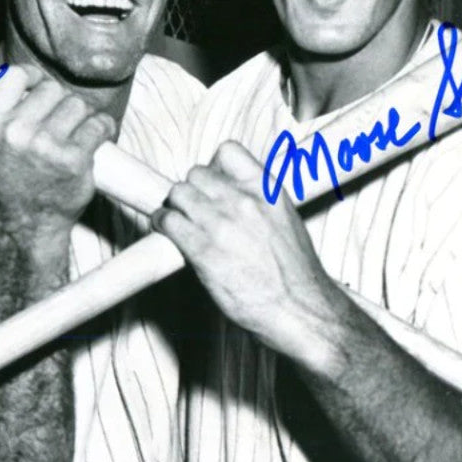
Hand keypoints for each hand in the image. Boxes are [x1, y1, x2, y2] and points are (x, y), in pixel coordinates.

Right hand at [0, 65, 116, 243]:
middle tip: (60, 123)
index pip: (15, 76)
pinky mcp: (74, 159)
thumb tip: (19, 75)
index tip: (40, 87)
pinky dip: (102, 128)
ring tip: (75, 134)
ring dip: (81, 116)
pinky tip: (95, 137)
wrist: (25, 225)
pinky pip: (98, 124)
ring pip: (77, 104)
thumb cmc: (7, 181)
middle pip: (52, 89)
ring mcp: (44, 147)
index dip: (33, 77)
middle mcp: (13, 133)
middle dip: (60, 102)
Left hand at [152, 141, 341, 363]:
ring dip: (174, 207)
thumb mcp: (286, 220)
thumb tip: (232, 194)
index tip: (213, 182)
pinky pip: (167, 220)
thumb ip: (259, 201)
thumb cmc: (295, 274)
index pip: (228, 151)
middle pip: (197, 174)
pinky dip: (162, 223)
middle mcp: (244, 201)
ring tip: (178, 221)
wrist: (300, 309)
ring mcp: (222, 224)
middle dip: (192, 190)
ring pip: (178, 193)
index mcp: (268, 190)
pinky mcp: (203, 250)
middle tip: (193, 209)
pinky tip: (166, 231)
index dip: (214, 166)